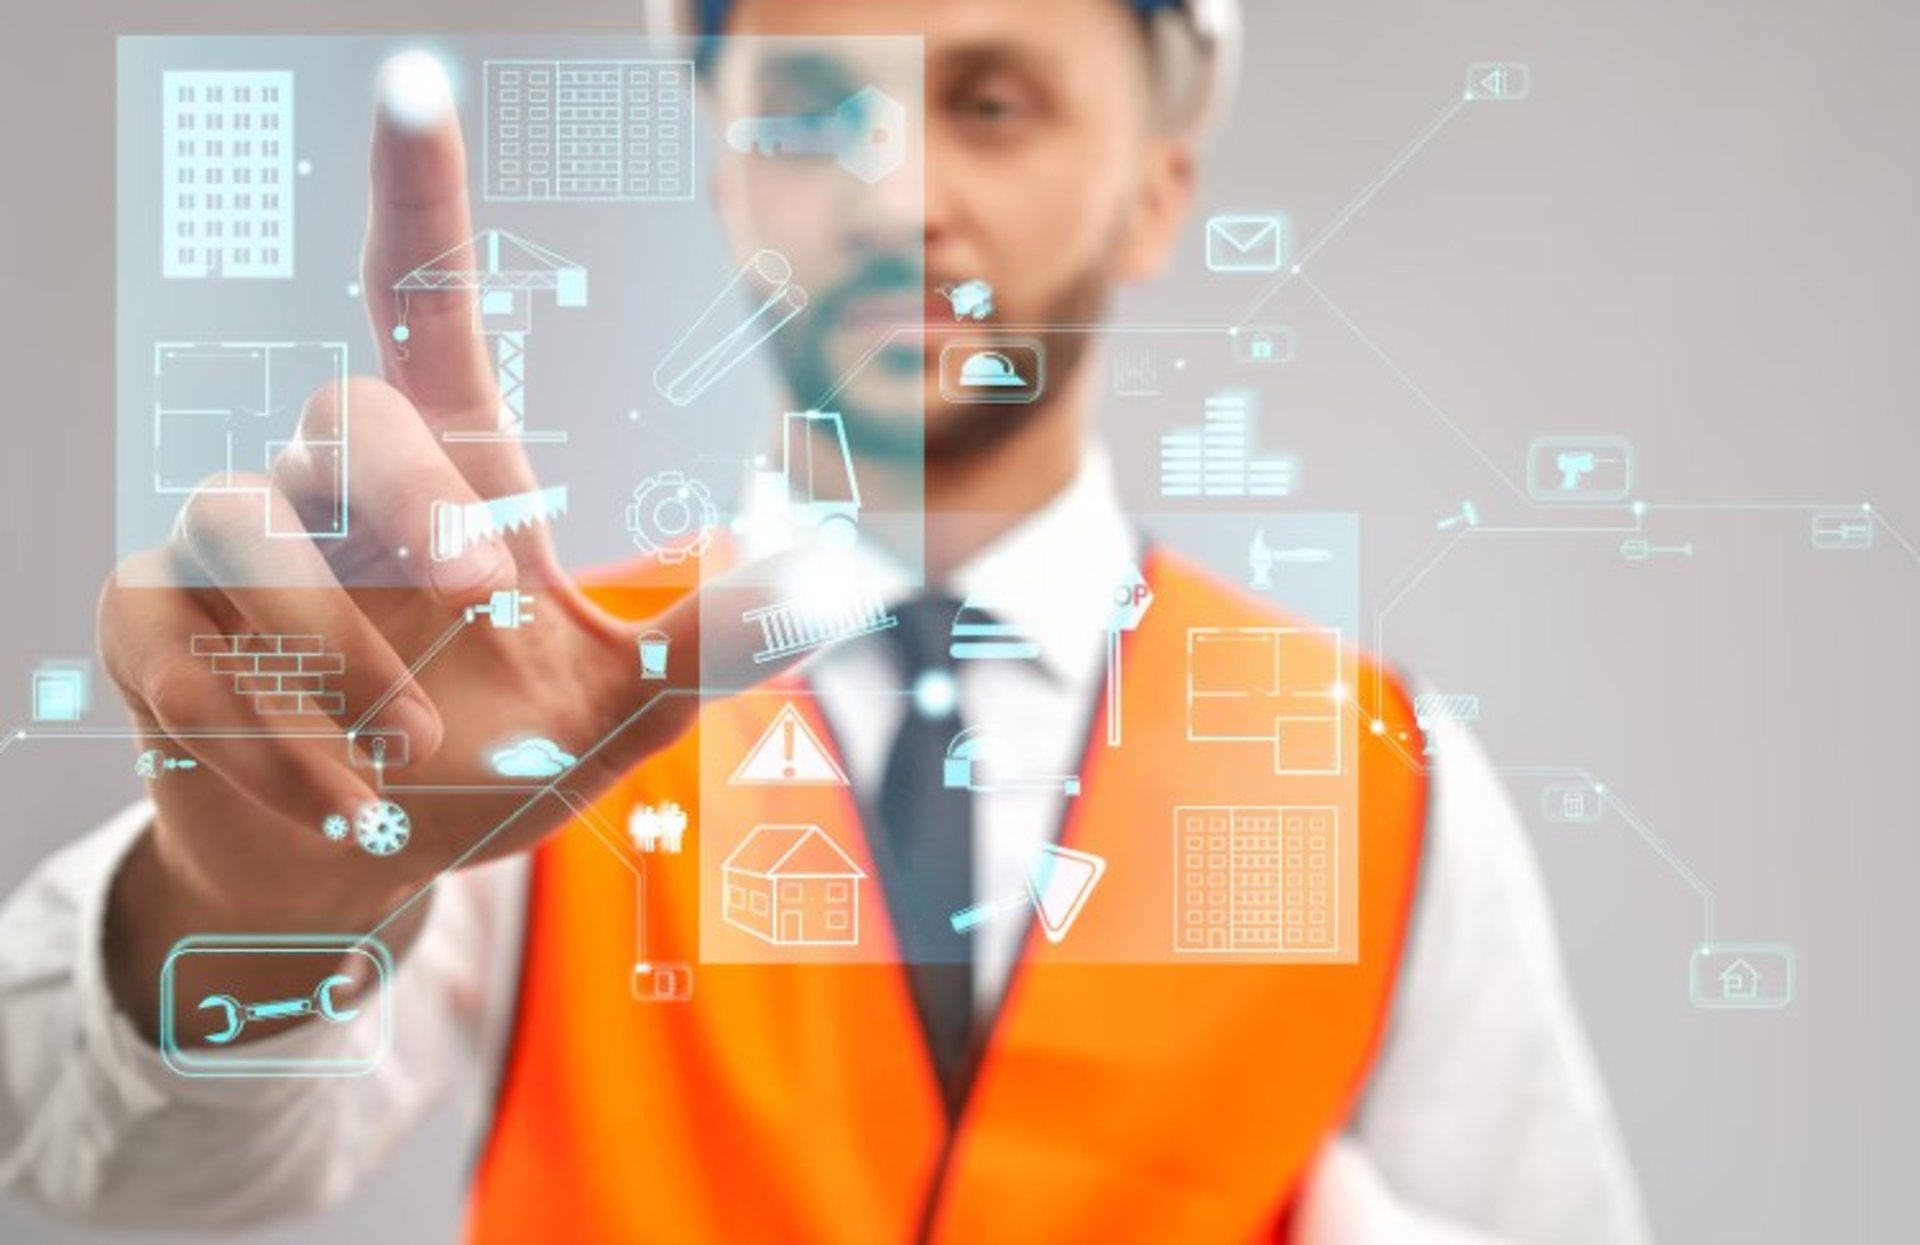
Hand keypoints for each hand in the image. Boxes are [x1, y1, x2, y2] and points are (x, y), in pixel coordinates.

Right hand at [98, 58, 740, 1032]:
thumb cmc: (487, 766)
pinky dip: (264, 737)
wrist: (359, 862)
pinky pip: (173, 641)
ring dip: (335, 653)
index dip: (420, 199)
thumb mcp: (617, 711)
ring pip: (237, 518)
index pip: (425, 309)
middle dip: (408, 490)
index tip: (417, 85)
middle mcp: (333, 488)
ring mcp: (226, 548)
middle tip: (480, 587)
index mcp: (451, 477)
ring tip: (407, 761)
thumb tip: (835, 580)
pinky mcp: (148, 624)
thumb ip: (708, 645)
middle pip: (344, 409)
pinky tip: (337, 804)